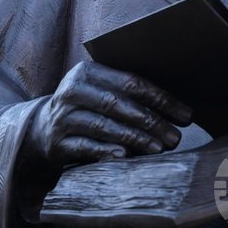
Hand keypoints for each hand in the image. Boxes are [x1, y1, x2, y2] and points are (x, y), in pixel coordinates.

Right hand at [22, 61, 192, 168]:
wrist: (42, 128)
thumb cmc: (87, 107)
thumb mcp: (100, 90)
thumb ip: (128, 92)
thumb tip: (176, 107)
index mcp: (87, 72)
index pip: (130, 83)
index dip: (160, 99)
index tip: (185, 115)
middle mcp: (72, 91)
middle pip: (118, 104)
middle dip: (151, 120)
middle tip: (175, 136)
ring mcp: (63, 117)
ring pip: (104, 126)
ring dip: (134, 138)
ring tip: (159, 147)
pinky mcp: (58, 142)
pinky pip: (86, 147)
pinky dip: (106, 151)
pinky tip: (125, 156)